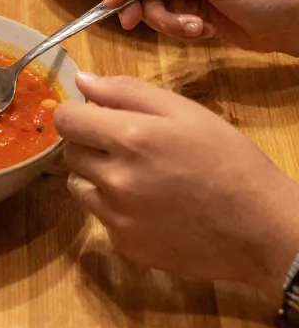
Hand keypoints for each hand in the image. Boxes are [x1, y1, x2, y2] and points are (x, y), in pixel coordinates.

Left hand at [56, 72, 298, 302]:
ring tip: (138, 174)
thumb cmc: (227, 159)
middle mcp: (115, 180)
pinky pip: (101, 217)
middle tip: (128, 144)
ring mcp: (118, 219)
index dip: (78, 112)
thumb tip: (81, 81)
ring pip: (79, 186)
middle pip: (70, 152)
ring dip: (96, 175)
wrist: (261, 227)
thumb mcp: (184, 111)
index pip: (65, 119)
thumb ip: (126, 92)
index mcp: (129, 138)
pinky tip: (150, 204)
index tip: (98, 115)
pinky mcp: (126, 247)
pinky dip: (114, 208)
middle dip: (90, 142)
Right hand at [104, 0, 298, 54]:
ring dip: (167, 20)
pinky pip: (166, 16)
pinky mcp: (189, 4)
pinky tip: (203, 30)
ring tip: (195, 28)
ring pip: (151, 1)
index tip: (114, 3)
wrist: (291, 25)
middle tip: (137, 26)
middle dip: (146, 5)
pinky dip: (179, 27)